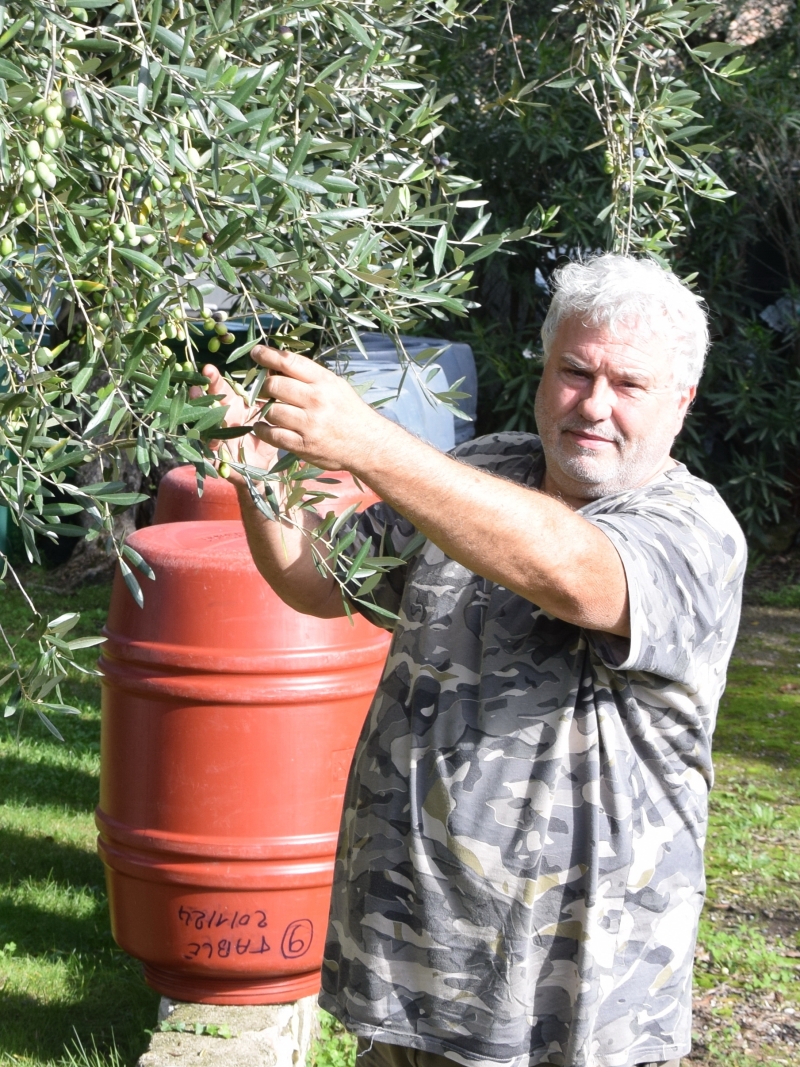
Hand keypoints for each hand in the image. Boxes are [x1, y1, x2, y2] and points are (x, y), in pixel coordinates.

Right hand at [189, 363, 278, 483]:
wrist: (264, 466)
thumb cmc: (264, 434)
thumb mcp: (267, 414)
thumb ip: (267, 394)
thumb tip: (274, 367)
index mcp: (231, 408)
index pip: (220, 391)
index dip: (214, 380)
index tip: (209, 369)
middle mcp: (219, 422)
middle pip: (206, 407)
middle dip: (200, 397)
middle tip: (196, 388)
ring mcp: (215, 440)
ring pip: (202, 429)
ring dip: (199, 422)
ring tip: (196, 412)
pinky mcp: (217, 461)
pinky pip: (209, 457)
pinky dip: (209, 452)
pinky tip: (211, 444)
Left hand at [249, 345, 385, 470]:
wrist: (368, 445)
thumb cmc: (350, 413)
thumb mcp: (336, 387)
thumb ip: (310, 377)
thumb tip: (278, 366)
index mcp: (324, 382)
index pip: (290, 362)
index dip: (268, 355)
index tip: (256, 353)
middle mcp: (316, 400)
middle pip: (274, 385)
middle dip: (265, 387)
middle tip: (265, 391)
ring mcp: (309, 424)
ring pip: (271, 411)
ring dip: (264, 410)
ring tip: (268, 410)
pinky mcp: (303, 445)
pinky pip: (272, 435)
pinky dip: (263, 430)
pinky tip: (264, 427)